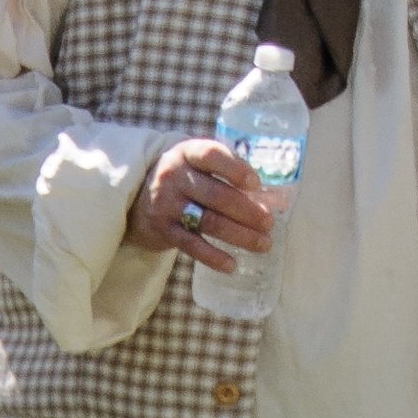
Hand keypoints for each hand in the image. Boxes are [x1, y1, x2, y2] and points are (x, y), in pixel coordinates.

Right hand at [127, 137, 276, 273]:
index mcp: (188, 153)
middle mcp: (174, 176)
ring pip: (208, 221)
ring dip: (240, 235)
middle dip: (247, 211)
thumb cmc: (185, 177)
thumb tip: (278, 198)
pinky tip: (232, 265)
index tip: (256, 183)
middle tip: (269, 222)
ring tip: (263, 244)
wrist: (139, 196)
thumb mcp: (199, 164)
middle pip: (216, 194)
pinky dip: (213, 256)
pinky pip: (192, 246)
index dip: (235, 169)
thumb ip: (231, 174)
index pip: (211, 156)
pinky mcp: (164, 230)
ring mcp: (167, 204)